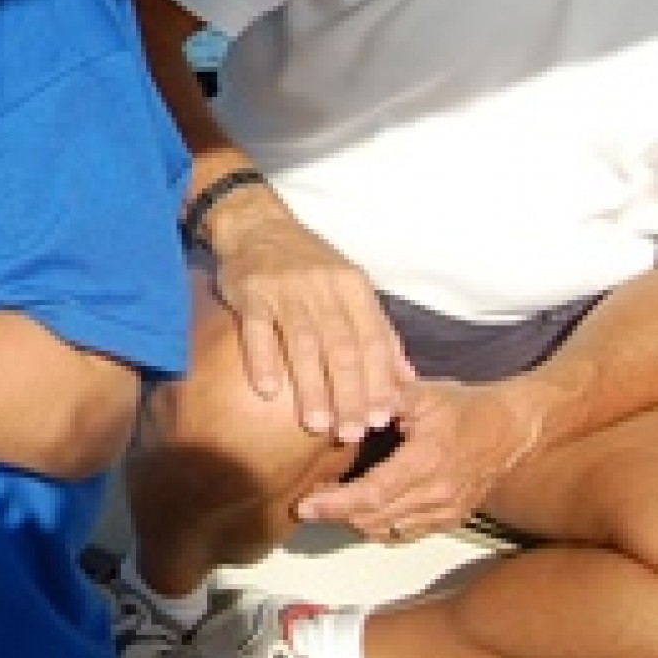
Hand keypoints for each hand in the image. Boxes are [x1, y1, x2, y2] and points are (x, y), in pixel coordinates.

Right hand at [208, 198, 413, 442]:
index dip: (379, 382)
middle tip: (351, 433)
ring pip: (304, 343)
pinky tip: (267, 391)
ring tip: (317, 424)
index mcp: (354, 288)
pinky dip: (263, 360)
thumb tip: (407, 380)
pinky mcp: (251, 292)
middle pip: (341, 348)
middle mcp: (324, 288)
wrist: (259, 224)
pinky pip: (257, 329)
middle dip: (349, 394)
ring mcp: (286, 290)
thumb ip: (380, 332)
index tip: (381, 419)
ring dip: (311, 387)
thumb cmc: (311, 263)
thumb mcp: (353, 288)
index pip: (373, 341)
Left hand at [295, 379, 542, 540]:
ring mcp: (445, 512)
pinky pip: (404, 533)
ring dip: (353, 523)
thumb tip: (338, 401)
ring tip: (324, 507)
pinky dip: (377, 527)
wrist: (511, 430)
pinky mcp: (449, 520)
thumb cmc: (461, 407)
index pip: (374, 493)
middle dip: (335, 515)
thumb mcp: (421, 392)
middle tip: (301, 505)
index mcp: (427, 461)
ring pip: (387, 531)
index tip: (304, 506)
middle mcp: (437, 494)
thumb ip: (381, 398)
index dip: (336, 503)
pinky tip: (356, 513)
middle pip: (375, 518)